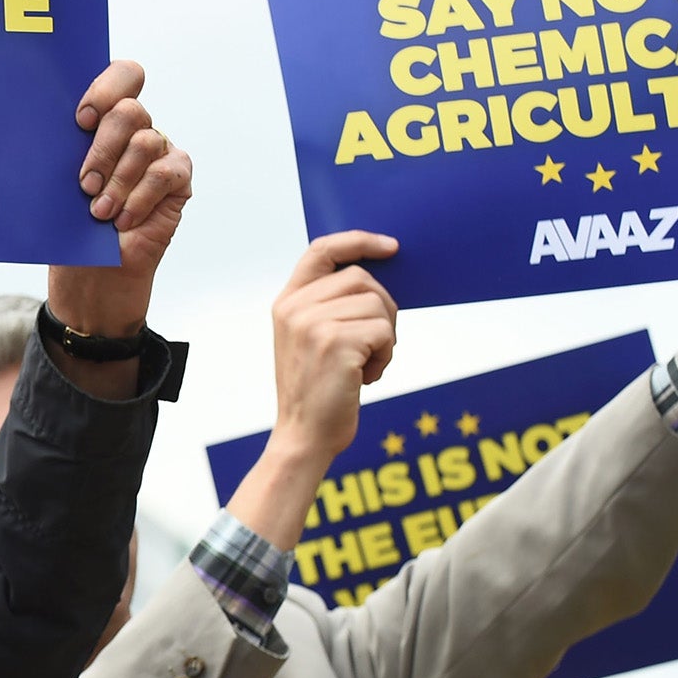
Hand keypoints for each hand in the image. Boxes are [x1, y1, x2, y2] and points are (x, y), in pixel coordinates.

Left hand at [49, 62, 193, 344]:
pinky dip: (140, 198)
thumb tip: (37, 132)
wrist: (91, 275)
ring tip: (99, 212)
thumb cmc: (69, 225)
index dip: (106, 89)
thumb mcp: (55, 186)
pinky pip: (164, 173)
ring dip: (118, 181)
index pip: (122, 76)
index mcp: (103, 118)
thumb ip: (60, 153)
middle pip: (130, 110)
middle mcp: (135, 128)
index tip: (80, 120)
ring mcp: (158, 151)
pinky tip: (124, 220)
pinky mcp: (177, 178)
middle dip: (102, 148)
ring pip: (145, 142)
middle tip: (84, 184)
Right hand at [223, 231, 398, 549]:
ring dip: (385, 337)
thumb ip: (328, 305)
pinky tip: (367, 377)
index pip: (322, 250)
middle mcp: (295, 308)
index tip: (391, 247)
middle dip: (383, 309)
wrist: (303, 437)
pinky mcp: (336, 343)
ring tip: (366, 365)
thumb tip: (379, 275)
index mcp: (286, 302)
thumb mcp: (309, 340)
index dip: (358, 241)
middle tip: (375, 344)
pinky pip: (384, 331)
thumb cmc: (316, 391)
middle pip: (362, 279)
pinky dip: (386, 356)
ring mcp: (313, 324)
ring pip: (378, 305)